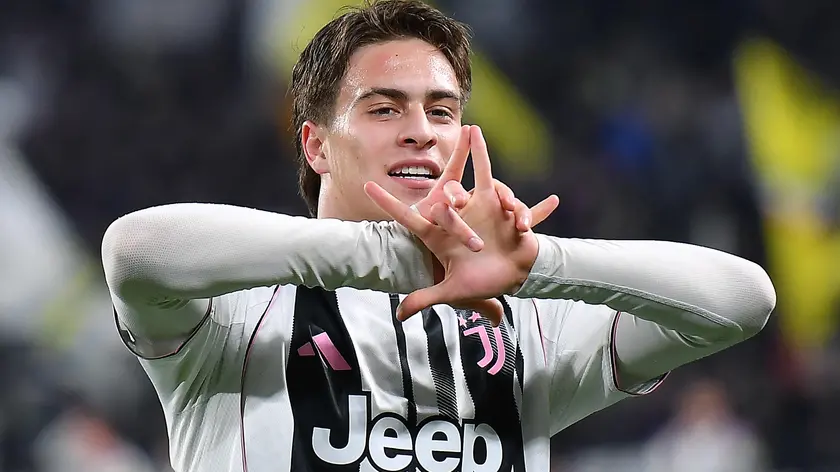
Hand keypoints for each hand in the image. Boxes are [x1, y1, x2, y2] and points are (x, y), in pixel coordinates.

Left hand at [366, 125, 558, 324]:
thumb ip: (425, 298)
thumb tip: (399, 316)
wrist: (516, 275)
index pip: (408, 218)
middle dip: (452, 210)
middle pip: (444, 203)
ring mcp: (479, 207)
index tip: (366, 187)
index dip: (387, 203)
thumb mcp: (454, 291)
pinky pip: (504, 192)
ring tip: (503, 207)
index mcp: (439, 237)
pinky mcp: (502, 204)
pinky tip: (522, 226)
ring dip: (479, 185)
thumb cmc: (485, 282)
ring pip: (473, 183)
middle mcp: (456, 218)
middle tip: (465, 220)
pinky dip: (516, 206)